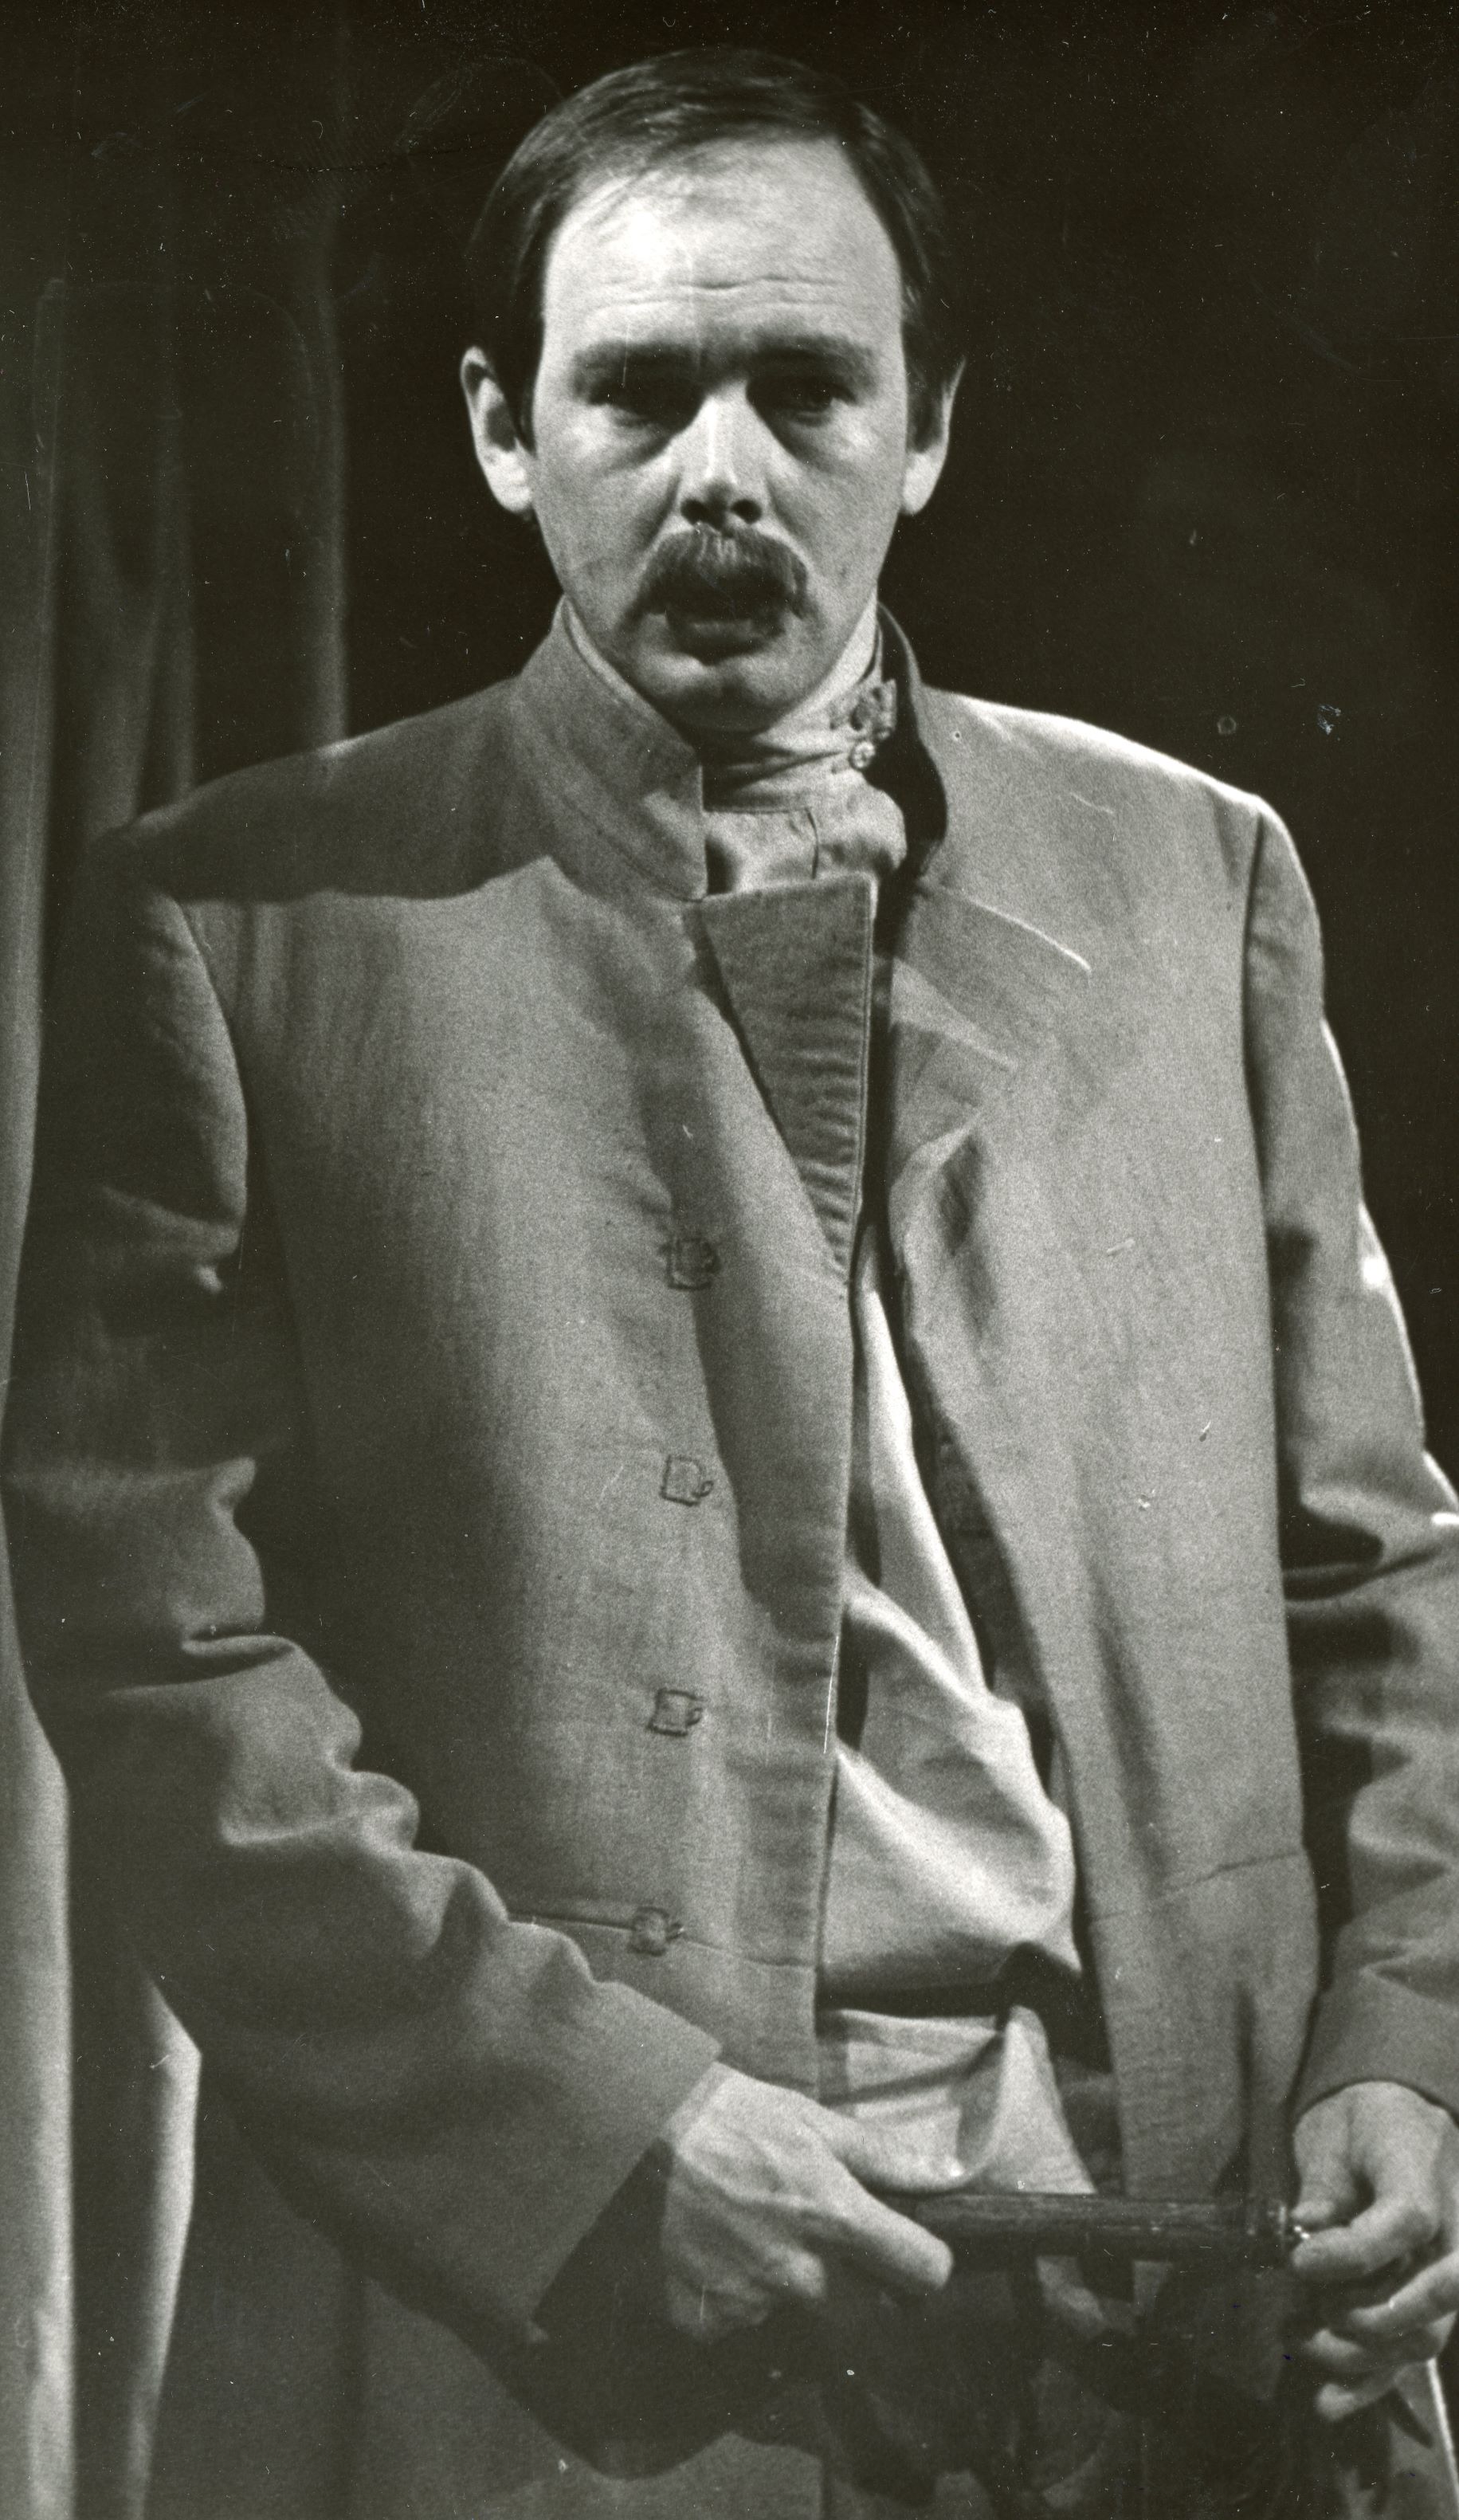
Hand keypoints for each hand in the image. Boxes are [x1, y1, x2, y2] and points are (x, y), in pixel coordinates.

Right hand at [658, 2065, 952, 2342]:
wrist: (645, 2129)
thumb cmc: (738, 2116)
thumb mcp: (815, 2120)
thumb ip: (885, 2156)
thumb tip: (951, 2174)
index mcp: (839, 2218)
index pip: (923, 2270)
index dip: (925, 2263)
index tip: (907, 2252)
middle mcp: (804, 2273)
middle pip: (863, 2306)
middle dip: (854, 2281)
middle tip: (817, 2237)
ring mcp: (754, 2300)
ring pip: (795, 2310)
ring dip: (786, 2284)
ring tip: (754, 2234)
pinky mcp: (707, 2316)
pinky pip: (738, 2319)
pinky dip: (733, 2294)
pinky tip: (716, 2253)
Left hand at [1291, 2080, 1458, 2420]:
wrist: (1402, 2113)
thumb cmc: (1363, 2119)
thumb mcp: (1334, 2131)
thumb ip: (1324, 2184)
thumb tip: (1306, 2230)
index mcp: (1424, 2173)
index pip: (1406, 2223)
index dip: (1352, 2253)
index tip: (1300, 2262)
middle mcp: (1453, 2229)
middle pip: (1432, 2299)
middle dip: (1365, 2317)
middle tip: (1311, 2306)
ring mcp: (1448, 2271)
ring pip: (1424, 2339)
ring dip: (1359, 2355)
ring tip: (1299, 2337)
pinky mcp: (1432, 2301)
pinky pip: (1411, 2353)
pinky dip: (1370, 2384)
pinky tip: (1327, 2402)